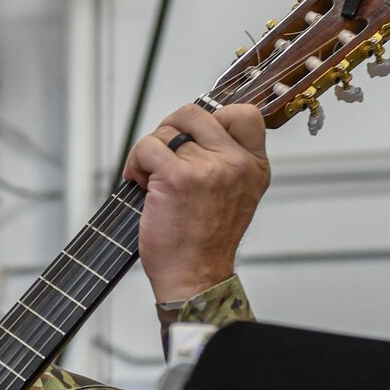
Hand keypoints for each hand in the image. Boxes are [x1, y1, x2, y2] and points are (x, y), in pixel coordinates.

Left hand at [126, 100, 269, 302]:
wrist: (194, 276)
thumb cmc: (203, 242)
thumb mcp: (235, 195)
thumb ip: (224, 161)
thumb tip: (191, 132)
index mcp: (253, 166)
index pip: (244, 114)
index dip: (211, 118)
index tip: (190, 137)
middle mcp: (236, 163)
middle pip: (195, 113)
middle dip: (168, 130)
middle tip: (159, 156)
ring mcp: (209, 168)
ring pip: (166, 131)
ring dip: (148, 151)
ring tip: (150, 178)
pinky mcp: (178, 177)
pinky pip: (147, 147)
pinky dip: (135, 163)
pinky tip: (140, 184)